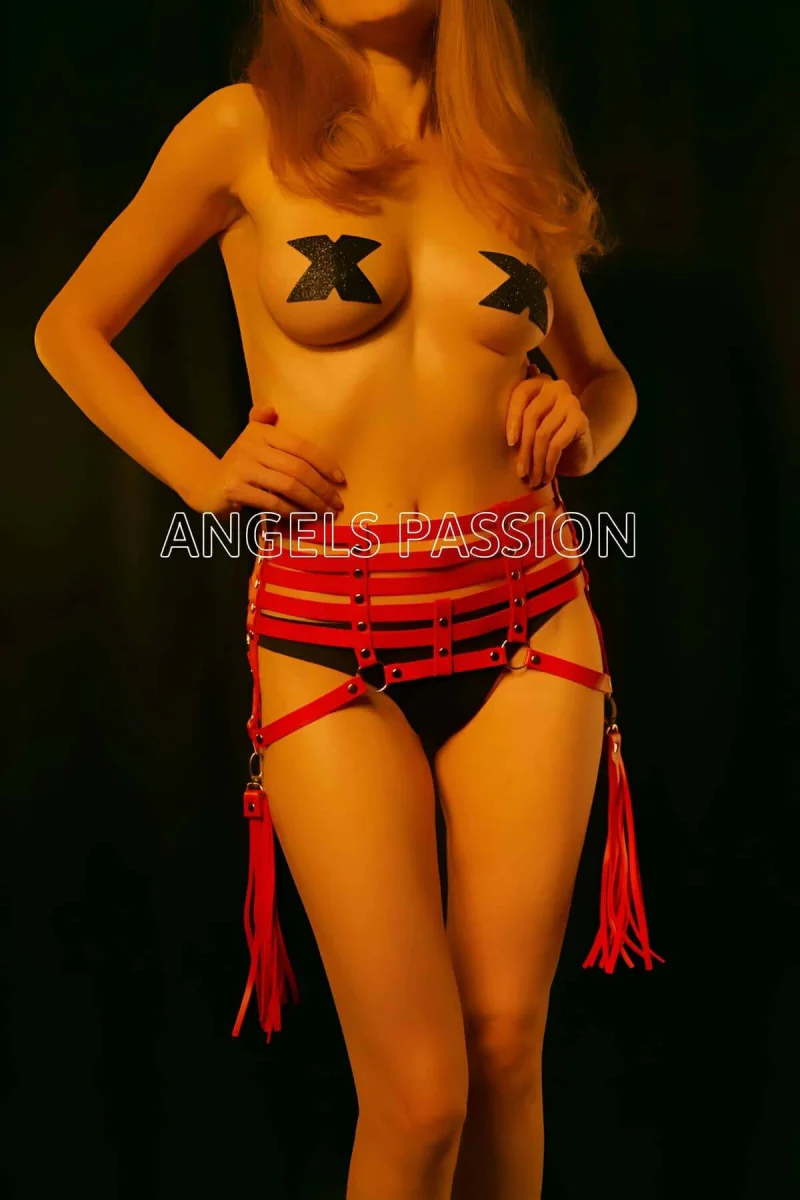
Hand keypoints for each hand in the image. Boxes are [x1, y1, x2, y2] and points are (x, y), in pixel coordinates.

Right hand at [191, 405, 345, 517]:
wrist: (202, 483)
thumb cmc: (236, 465)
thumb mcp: (249, 440)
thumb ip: (261, 423)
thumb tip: (271, 410)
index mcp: (262, 433)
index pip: (301, 446)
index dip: (324, 463)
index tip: (340, 479)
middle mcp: (252, 446)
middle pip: (298, 468)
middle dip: (322, 488)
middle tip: (337, 503)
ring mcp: (243, 467)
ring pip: (288, 486)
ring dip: (312, 502)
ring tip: (326, 512)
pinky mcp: (235, 489)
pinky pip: (272, 502)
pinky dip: (292, 512)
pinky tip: (303, 518)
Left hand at [506, 363, 595, 486]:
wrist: (577, 455)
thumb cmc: (544, 440)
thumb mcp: (526, 428)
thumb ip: (512, 415)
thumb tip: (478, 407)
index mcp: (538, 383)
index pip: (520, 393)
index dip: (512, 418)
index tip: (509, 444)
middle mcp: (557, 387)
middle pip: (531, 416)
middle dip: (523, 448)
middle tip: (520, 472)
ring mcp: (571, 402)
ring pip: (543, 433)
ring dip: (535, 461)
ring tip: (532, 479)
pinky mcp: (581, 420)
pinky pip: (557, 443)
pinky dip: (549, 463)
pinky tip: (546, 476)